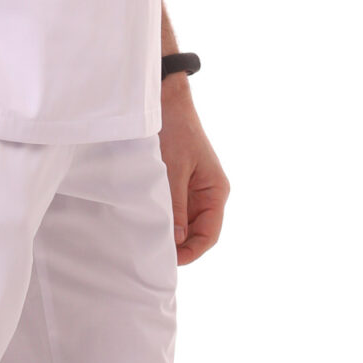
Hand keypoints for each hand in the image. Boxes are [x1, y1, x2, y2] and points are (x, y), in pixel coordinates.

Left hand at [160, 80, 228, 263]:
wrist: (165, 100)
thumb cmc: (175, 131)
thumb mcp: (174, 170)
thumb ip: (175, 206)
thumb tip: (175, 242)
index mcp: (216, 191)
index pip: (209, 235)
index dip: (192, 252)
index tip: (170, 262)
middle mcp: (208, 194)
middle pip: (197, 233)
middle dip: (179, 247)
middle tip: (153, 257)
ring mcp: (193, 190)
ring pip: (183, 224)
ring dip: (169, 233)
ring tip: (147, 244)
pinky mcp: (178, 184)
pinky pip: (173, 210)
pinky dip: (162, 219)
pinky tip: (146, 224)